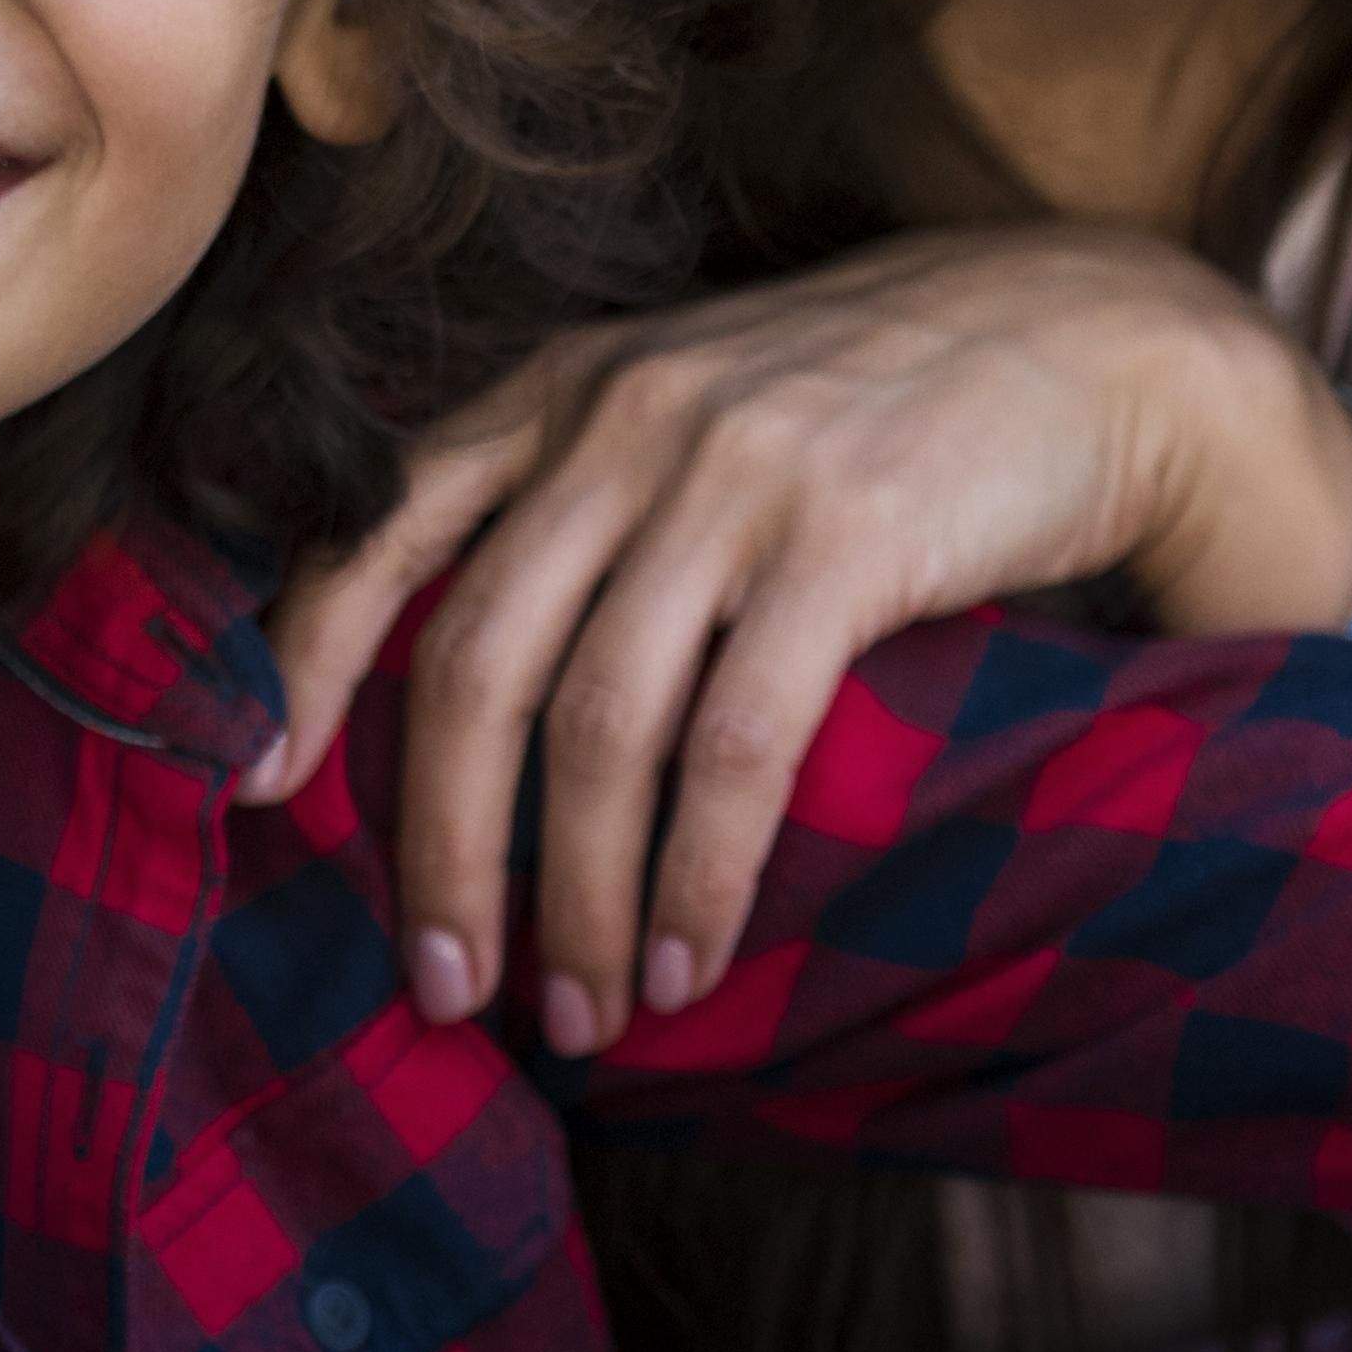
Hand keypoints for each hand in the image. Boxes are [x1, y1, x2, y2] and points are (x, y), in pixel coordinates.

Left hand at [245, 227, 1351, 1049]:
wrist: (1094, 339)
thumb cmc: (872, 413)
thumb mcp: (687, 410)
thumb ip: (573, 504)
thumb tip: (460, 699)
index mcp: (556, 392)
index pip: (372, 534)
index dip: (300, 670)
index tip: (258, 795)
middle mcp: (620, 421)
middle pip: (472, 665)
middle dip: (444, 848)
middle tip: (445, 985)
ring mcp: (732, 474)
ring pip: (596, 723)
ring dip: (579, 897)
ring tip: (584, 1012)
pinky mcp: (846, 540)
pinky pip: (735, 743)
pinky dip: (700, 873)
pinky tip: (693, 957)